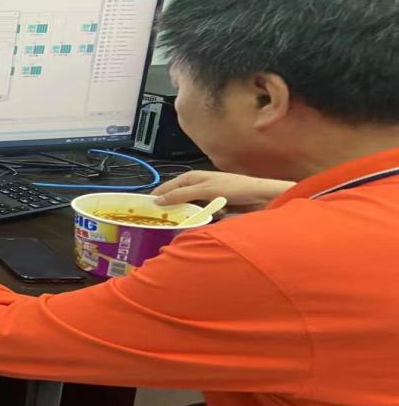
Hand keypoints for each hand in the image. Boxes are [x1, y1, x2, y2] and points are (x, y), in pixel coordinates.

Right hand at [152, 171, 293, 212]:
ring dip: (187, 218)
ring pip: (188, 211)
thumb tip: (157, 200)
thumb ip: (181, 195)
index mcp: (191, 178)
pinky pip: (201, 218)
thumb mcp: (205, 190)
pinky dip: (200, 222)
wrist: (262, 197)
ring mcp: (206, 200)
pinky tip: (199, 226)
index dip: (156, 197)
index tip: (143, 209)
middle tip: (158, 223)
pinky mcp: (215, 211)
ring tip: (178, 227)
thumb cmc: (234, 188)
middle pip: (176, 201)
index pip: (167, 187)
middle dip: (170, 211)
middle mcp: (196, 188)